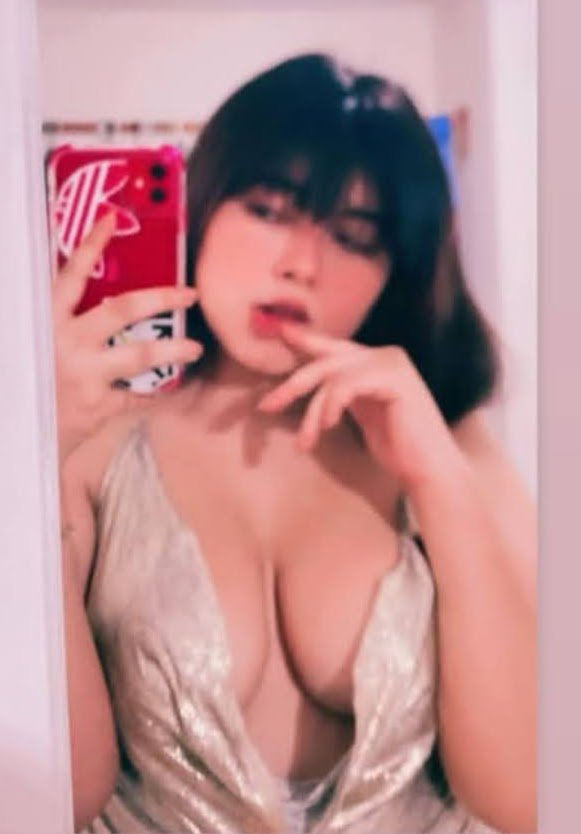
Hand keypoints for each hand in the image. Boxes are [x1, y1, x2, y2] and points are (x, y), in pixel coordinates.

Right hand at [52, 212, 202, 463]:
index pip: (70, 274)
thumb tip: (101, 297)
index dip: (90, 246)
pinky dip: (155, 393)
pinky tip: (169, 388)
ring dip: (173, 350)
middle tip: (189, 294)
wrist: (20, 432)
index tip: (111, 220)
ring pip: (139, 354)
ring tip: (195, 348)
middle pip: (121, 309)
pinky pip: (137, 396)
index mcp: (47, 319)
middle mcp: (65, 341)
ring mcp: (83, 374)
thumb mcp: (38, 340)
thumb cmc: (34, 379)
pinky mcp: (97, 405)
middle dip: (160, 298)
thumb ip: (64, 319)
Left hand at [257, 322, 467, 494]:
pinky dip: (330, 406)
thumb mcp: (361, 414)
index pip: (333, 348)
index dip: (305, 340)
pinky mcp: (394, 377)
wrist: (428, 469)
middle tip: (267, 405)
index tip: (279, 334)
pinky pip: (345, 385)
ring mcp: (392, 363)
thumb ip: (341, 393)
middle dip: (293, 384)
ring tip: (306, 442)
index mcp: (377, 362)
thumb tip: (309, 383)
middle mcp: (385, 355)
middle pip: (326, 361)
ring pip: (332, 377)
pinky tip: (328, 427)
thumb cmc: (396, 447)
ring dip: (312, 413)